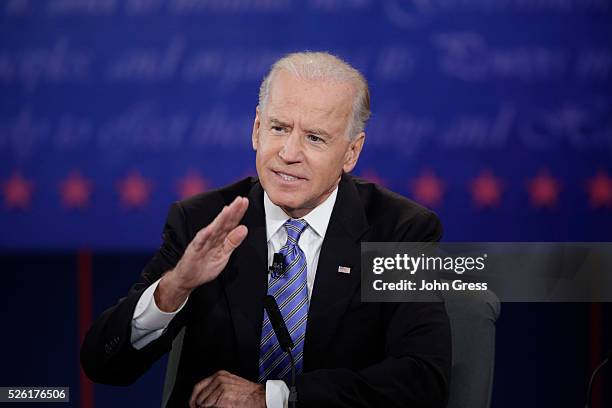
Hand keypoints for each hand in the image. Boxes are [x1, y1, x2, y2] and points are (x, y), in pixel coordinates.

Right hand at [155, 196, 248, 310]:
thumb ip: (233, 241)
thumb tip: (244, 229)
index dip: (238, 213)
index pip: (230, 223)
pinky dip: (205, 235)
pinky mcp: (194, 250)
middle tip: (240, 200)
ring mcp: (203, 242)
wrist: (188, 278)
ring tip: (228, 209)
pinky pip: (200, 242)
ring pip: (213, 229)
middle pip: (224, 222)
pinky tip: (210, 229)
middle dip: (232, 211)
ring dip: (220, 219)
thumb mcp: (224, 254)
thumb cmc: (205, 265)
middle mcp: (212, 237)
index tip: (245, 202)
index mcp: (219, 237)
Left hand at [189, 370, 265, 407]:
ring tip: (218, 406)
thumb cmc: (247, 393)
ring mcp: (220, 386)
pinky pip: (209, 406)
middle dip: (196, 404)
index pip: (199, 386)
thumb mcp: (230, 384)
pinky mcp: (222, 396)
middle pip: (198, 394)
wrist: (259, 397)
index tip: (193, 404)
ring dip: (206, 407)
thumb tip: (202, 399)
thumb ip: (216, 387)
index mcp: (220, 375)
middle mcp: (219, 378)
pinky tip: (223, 406)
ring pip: (203, 402)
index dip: (194, 397)